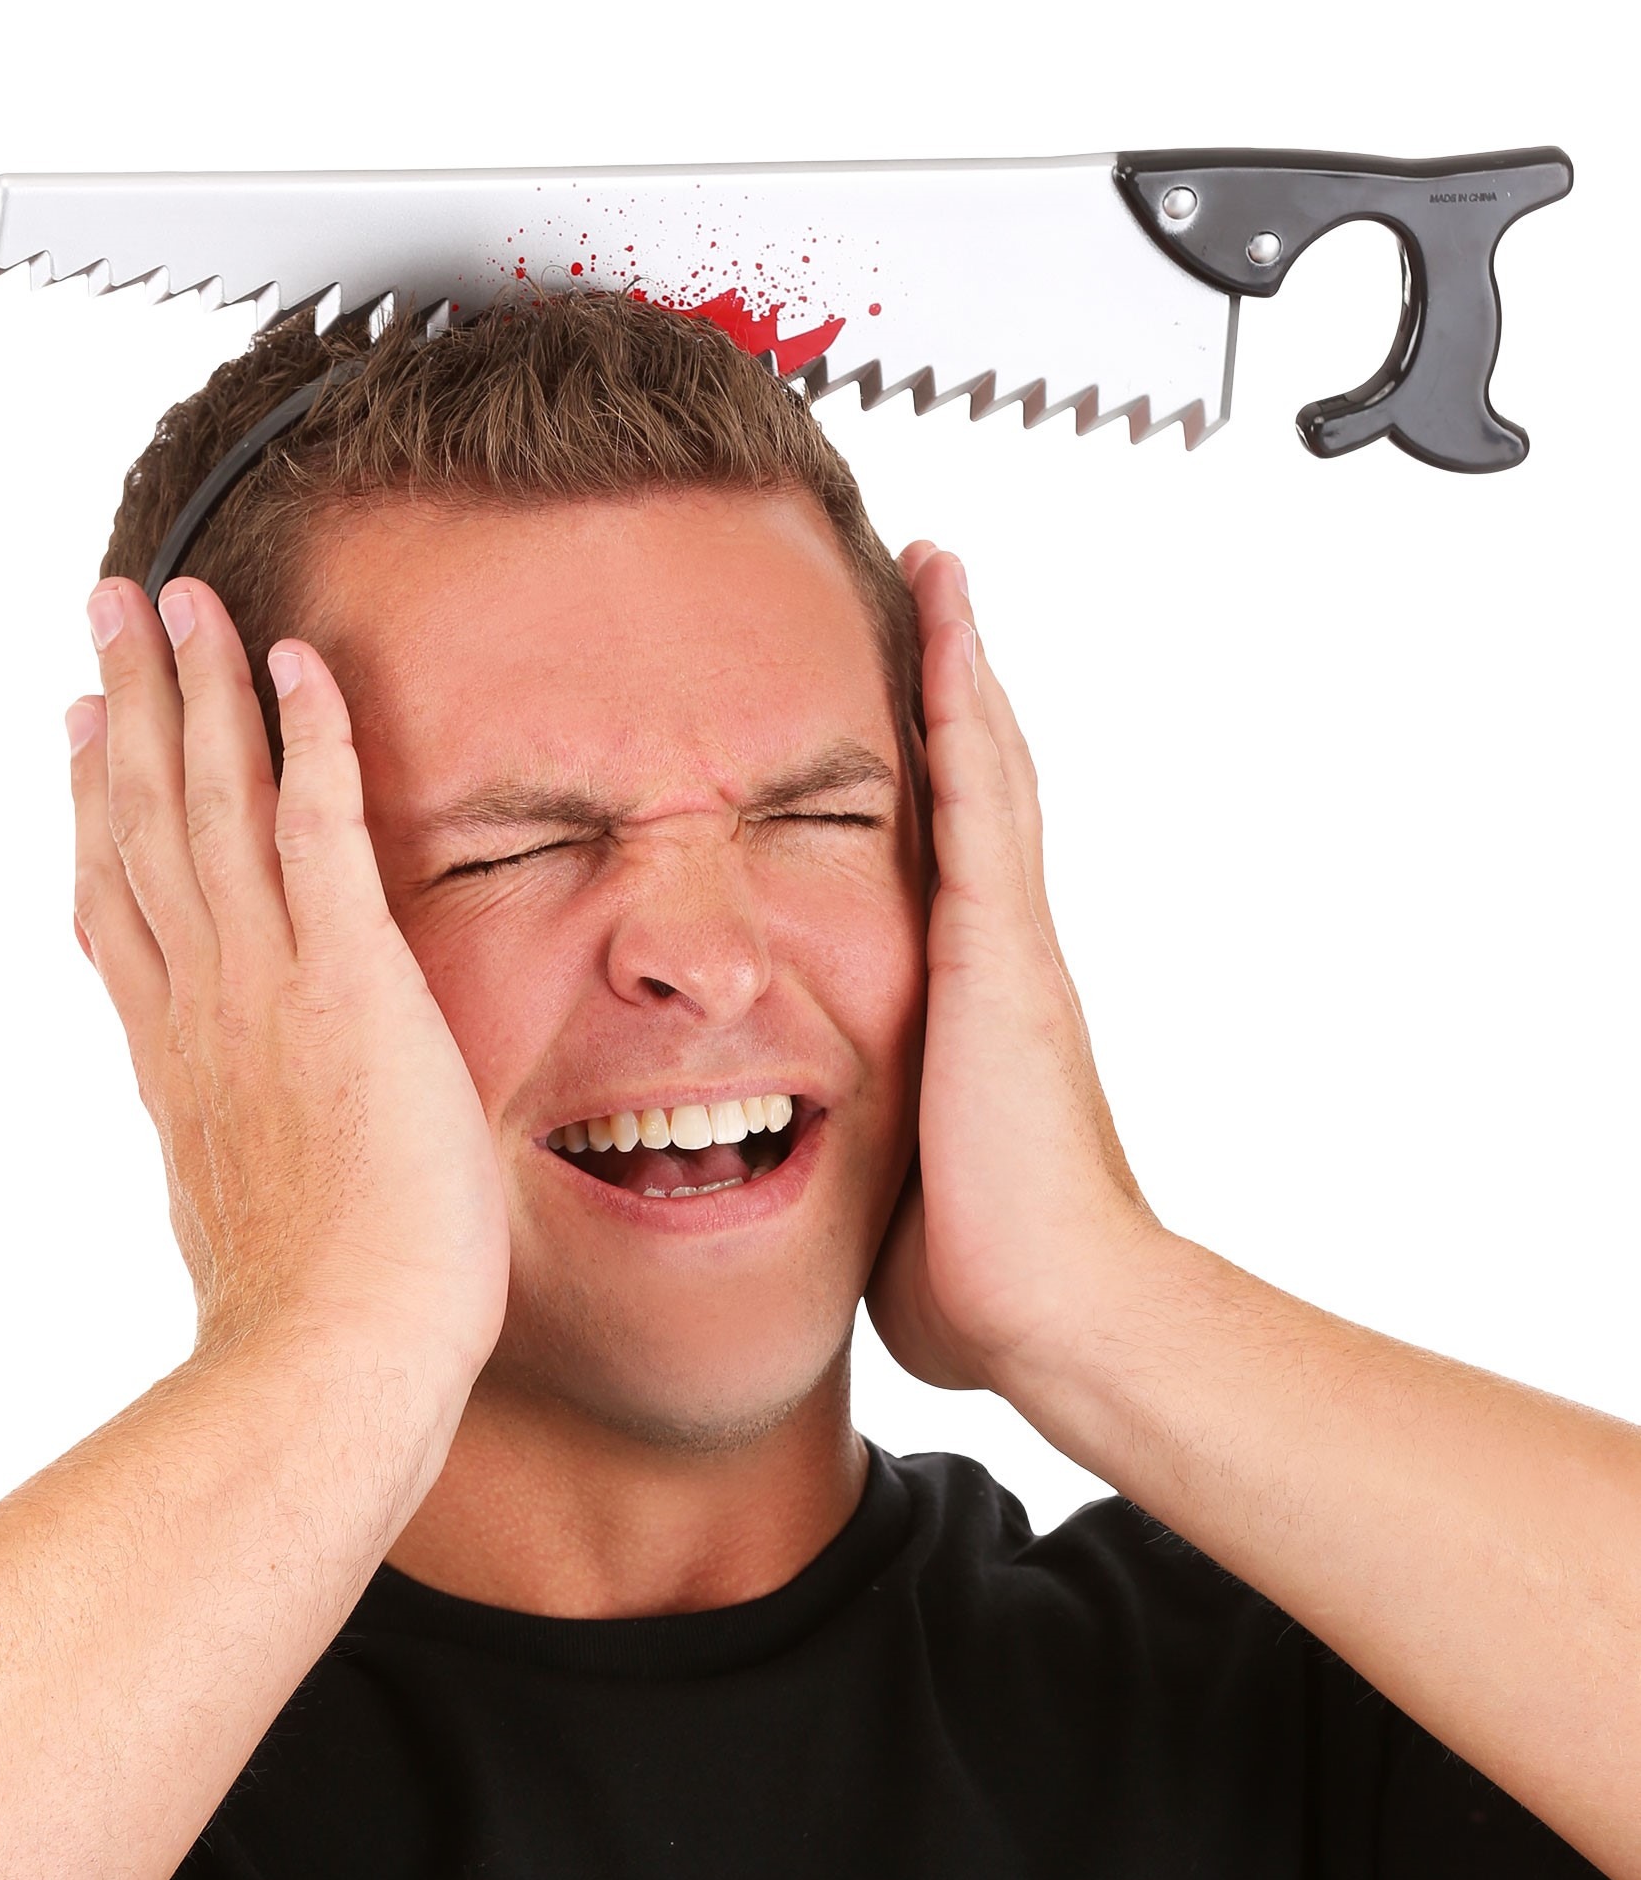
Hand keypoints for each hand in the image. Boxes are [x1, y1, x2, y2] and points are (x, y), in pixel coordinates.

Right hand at [68, 575, 507, 1418]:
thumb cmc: (307, 1316)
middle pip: (144, 817)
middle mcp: (199, 998)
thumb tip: (227, 1147)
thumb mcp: (236, 1212)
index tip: (82, 727)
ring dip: (199, 686)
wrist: (333, 1352)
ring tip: (182, 596)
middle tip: (109, 607)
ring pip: (213, 798)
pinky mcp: (347, 975)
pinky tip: (299, 661)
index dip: (93, 799)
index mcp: (173, 1054)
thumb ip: (225, 1150)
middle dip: (130, 702)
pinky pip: (321, 822)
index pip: (119, 898)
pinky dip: (310, 734)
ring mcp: (265, 979)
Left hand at [865, 545, 1158, 1402]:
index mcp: (977, 1006)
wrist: (1060, 1312)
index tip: (911, 700)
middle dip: (953, 689)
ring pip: (984, 768)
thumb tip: (818, 1179)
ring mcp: (1007, 944)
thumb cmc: (988, 1277)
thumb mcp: (902, 1189)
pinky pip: (976, 795)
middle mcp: (1002, 956)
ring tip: (936, 567)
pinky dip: (959, 703)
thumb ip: (872, 1155)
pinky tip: (943, 622)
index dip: (937, 773)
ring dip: (958, 666)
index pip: (954, 859)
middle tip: (930, 588)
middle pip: (980, 787)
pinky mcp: (997, 947)